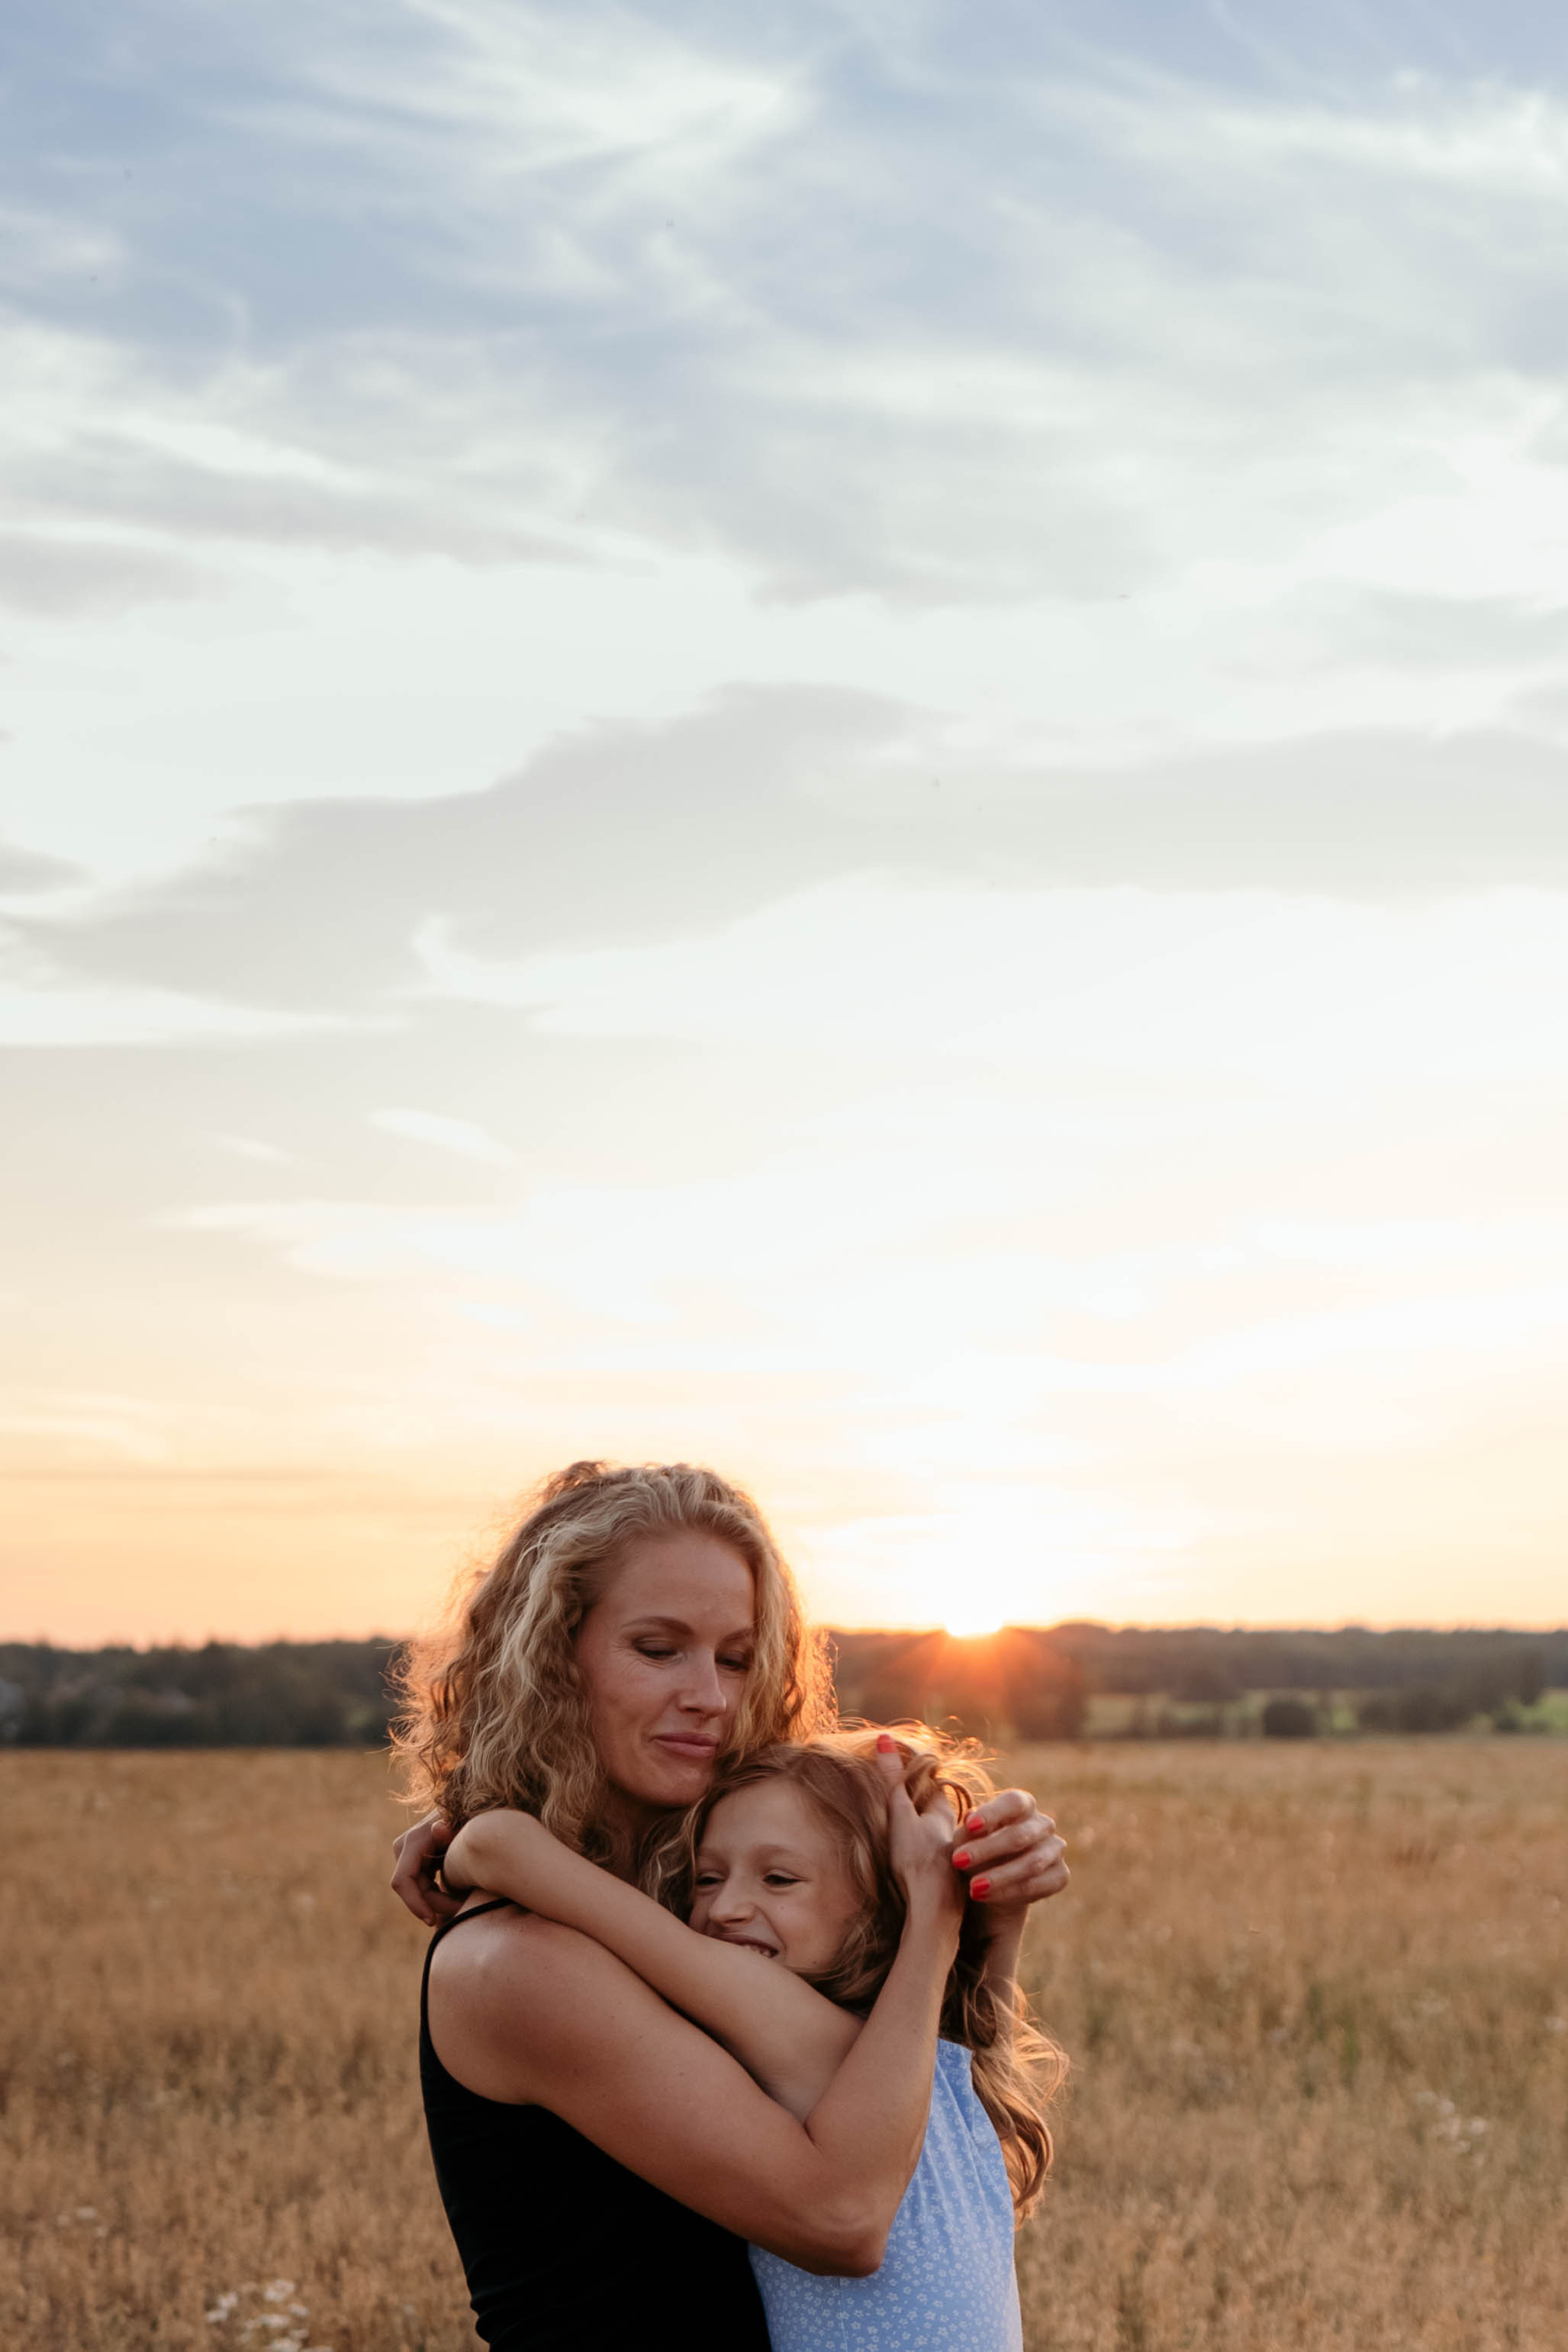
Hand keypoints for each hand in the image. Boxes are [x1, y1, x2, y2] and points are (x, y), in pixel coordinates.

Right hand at [390, 1813, 462, 1927]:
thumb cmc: (472, 1815)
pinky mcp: (418, 1860)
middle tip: (464, 1909)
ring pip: (419, 1891)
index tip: (432, 1920)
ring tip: (466, 1903)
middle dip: (437, 1905)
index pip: (402, 1881)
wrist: (473, 1806)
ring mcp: (410, 1854)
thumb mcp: (465, 1820)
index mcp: (414, 1840)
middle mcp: (406, 1847)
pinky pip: (424, 1885)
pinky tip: (458, 1899)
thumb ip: (453, 1826)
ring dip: (440, 1902)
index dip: (414, 1904)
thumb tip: (438, 1829)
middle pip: (414, 1890)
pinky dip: (439, 1895)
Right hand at [874, 1736, 964, 1933]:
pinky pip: (938, 1862)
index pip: (932, 1787)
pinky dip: (929, 1858)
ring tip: (910, 1834)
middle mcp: (950, 1835)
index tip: (907, 1768)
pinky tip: (919, 1868)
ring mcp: (950, 1860)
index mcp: (942, 1816)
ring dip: (927, 1833)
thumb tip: (885, 1738)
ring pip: (939, 1838)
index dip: (920, 1777)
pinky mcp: (947, 1885)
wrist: (933, 1911)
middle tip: (907, 1797)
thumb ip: (892, 1781)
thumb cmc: (916, 1861)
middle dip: (924, 1804)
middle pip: (936, 1813)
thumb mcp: (900, 1816)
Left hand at [949, 1787, 1067, 1932]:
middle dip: (987, 1849)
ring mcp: (1055, 1849)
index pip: (1014, 1802)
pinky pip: (1039, 1885)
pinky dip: (1011, 1893)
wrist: (993, 1882)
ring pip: (1032, 1863)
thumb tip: (970, 1817)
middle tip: (958, 1861)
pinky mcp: (1060, 1875)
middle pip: (1020, 1835)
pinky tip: (987, 1896)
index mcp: (1022, 1805)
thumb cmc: (976, 1849)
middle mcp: (1043, 1824)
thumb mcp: (966, 1839)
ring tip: (973, 1888)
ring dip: (1000, 1877)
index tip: (969, 1826)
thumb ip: (968, 1830)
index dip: (993, 1812)